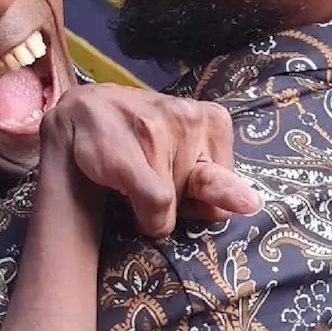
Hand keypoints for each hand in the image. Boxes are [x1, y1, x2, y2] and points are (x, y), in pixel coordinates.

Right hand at [40, 83, 260, 236]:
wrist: (82, 114)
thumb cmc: (140, 136)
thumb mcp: (187, 153)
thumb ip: (214, 181)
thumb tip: (249, 205)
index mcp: (213, 118)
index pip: (226, 184)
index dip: (201, 193)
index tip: (177, 178)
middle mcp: (189, 117)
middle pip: (199, 196)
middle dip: (176, 195)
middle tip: (148, 170)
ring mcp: (156, 134)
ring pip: (174, 206)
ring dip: (150, 203)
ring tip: (131, 169)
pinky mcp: (128, 157)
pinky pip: (157, 208)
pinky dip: (145, 217)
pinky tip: (125, 191)